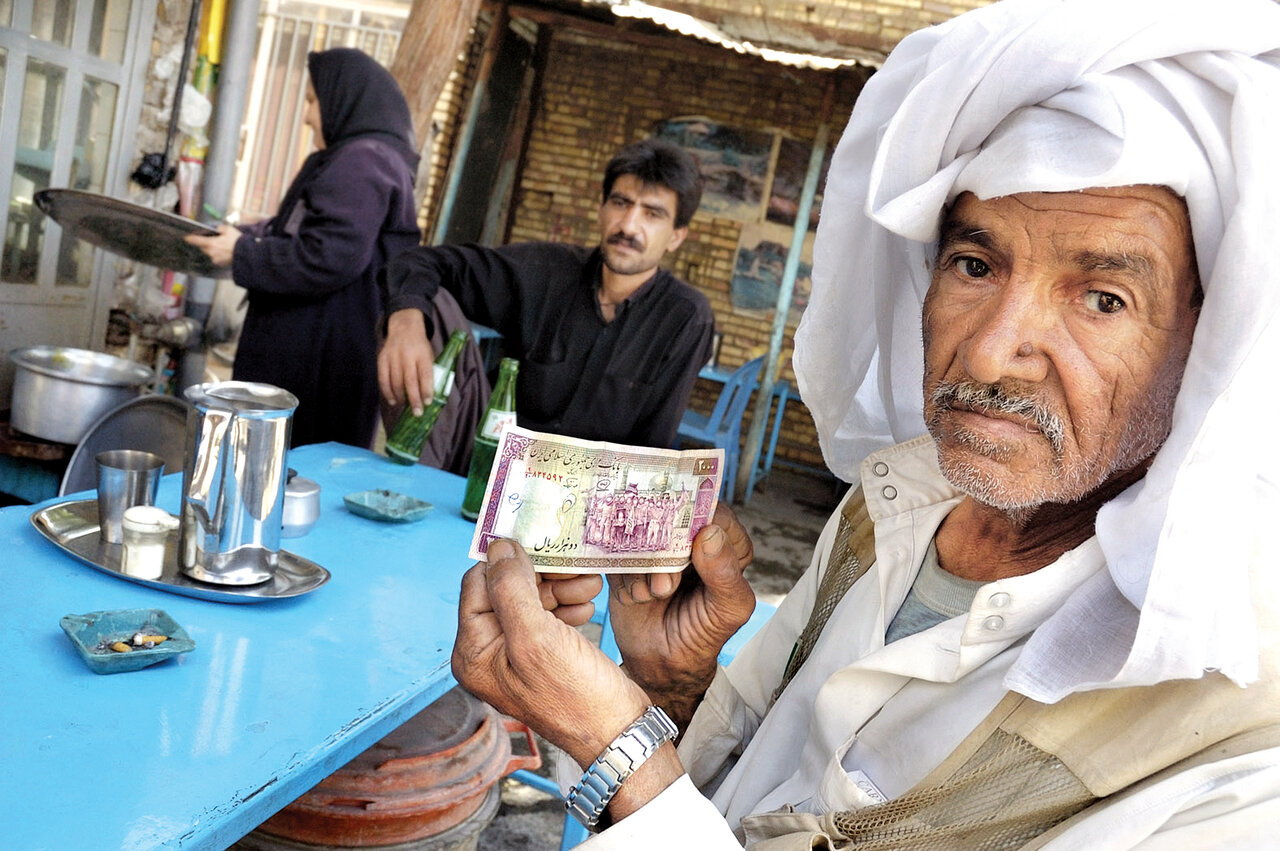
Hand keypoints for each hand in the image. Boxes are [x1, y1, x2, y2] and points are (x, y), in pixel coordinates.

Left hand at [183, 225, 241, 267]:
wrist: (247, 254)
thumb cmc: (238, 241)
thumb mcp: (229, 230)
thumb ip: (220, 229)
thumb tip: (217, 230)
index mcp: (211, 244)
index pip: (196, 240)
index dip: (190, 238)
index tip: (186, 237)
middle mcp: (211, 253)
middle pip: (203, 247)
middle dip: (205, 244)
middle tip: (211, 240)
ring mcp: (216, 260)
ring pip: (210, 253)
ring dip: (213, 249)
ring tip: (222, 246)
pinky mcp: (221, 264)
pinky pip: (216, 258)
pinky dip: (218, 255)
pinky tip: (225, 252)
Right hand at [378, 308, 435, 414]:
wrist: (404, 327)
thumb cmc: (420, 346)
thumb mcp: (429, 354)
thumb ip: (429, 371)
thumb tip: (429, 394)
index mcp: (422, 354)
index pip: (425, 375)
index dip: (426, 390)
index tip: (428, 403)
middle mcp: (407, 355)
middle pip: (410, 381)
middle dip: (414, 399)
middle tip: (417, 413)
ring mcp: (393, 357)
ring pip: (395, 382)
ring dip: (400, 397)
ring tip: (405, 407)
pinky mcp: (382, 359)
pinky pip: (383, 378)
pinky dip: (387, 392)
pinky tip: (392, 400)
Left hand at [452, 539, 650, 766]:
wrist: (618, 733)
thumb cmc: (575, 693)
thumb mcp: (537, 636)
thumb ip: (511, 589)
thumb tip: (497, 546)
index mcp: (473, 653)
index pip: (476, 585)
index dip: (507, 562)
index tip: (541, 544)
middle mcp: (488, 653)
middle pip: (505, 589)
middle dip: (541, 575)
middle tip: (575, 569)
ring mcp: (516, 654)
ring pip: (531, 598)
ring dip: (560, 587)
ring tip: (589, 586)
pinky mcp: (543, 654)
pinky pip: (547, 615)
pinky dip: (567, 604)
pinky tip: (588, 604)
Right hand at [607, 503, 755, 727]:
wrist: (660, 664)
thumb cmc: (703, 634)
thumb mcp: (728, 610)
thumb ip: (726, 573)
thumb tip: (710, 533)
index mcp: (724, 545)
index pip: (716, 513)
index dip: (701, 525)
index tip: (689, 548)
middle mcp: (688, 540)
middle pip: (673, 516)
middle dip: (666, 553)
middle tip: (666, 586)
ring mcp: (655, 547)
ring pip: (641, 534)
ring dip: (644, 570)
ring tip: (653, 597)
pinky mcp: (627, 558)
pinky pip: (618, 551)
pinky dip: (626, 578)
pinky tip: (637, 598)